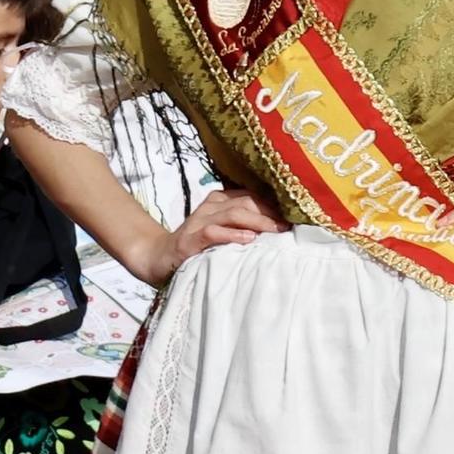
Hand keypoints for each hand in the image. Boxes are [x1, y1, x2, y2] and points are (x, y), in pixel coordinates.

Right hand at [135, 189, 288, 283]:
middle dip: (270, 213)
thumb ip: (244, 223)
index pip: (252, 196)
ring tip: (275, 231)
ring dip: (257, 221)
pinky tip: (248, 239)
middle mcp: (210, 207)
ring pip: (233, 213)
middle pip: (246, 202)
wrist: (160, 257)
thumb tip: (279, 226)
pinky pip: (213, 232)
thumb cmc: (199, 244)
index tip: (293, 216)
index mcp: (219, 200)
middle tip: (289, 226)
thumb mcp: (222, 229)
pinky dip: (232, 235)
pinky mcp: (189, 240)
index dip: (273, 205)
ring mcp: (198, 222)